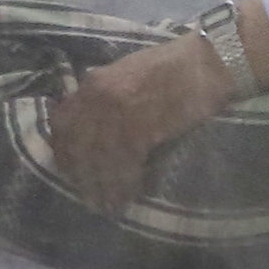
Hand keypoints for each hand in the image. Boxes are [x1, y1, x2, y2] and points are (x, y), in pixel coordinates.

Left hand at [43, 27, 244, 216]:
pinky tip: (128, 195)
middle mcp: (98, 97)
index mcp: (93, 83)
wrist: (206, 62)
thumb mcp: (125, 76)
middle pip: (77, 145)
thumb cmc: (171, 68)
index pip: (61, 122)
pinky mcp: (141, 127)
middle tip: (88, 196)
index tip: (70, 170)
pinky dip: (125, 183)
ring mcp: (118, 112)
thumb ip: (105, 98)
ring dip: (102, 186)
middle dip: (81, 174)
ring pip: (99, 159)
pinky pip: (125, 163)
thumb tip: (92, 129)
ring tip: (107, 205)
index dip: (63, 151)